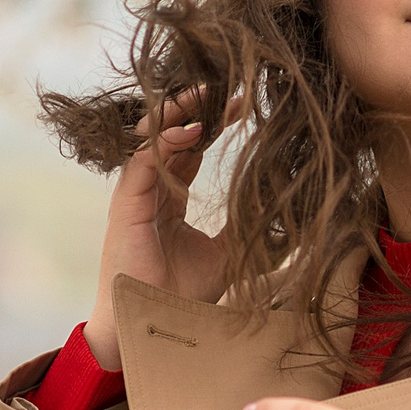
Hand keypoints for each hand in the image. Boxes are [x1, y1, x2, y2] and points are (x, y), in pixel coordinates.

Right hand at [83, 95, 228, 370]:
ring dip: (178, 112)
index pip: (191, 147)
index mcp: (171, 196)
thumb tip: (285, 214)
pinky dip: (167, 142)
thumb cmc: (181, 294)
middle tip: (228, 86)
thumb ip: (246, 229)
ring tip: (207, 94)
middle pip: (171, 133)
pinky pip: (143, 160)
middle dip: (197, 106)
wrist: (152, 324)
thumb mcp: (227, 254)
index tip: (243, 105)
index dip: (213, 123)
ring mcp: (136, 193)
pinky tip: (193, 131)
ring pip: (152, 137)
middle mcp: (152, 188)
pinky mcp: (126, 203)